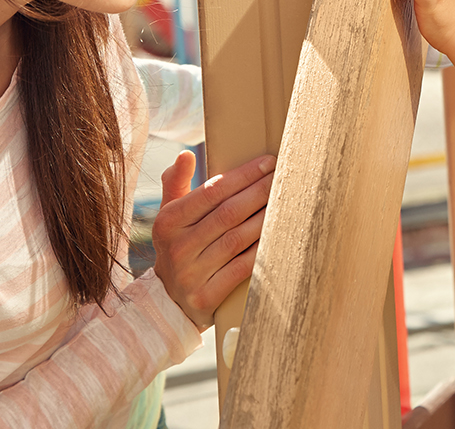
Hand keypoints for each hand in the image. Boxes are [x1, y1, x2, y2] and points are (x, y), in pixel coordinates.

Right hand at [151, 150, 273, 329]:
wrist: (168, 300)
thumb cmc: (179, 246)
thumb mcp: (169, 216)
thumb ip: (176, 183)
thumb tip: (185, 154)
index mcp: (168, 222)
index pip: (210, 192)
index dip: (242, 176)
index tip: (268, 162)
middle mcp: (177, 247)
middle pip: (228, 214)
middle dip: (260, 192)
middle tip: (284, 177)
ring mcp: (191, 274)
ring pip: (237, 239)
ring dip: (265, 218)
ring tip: (287, 202)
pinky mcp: (206, 297)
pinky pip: (242, 268)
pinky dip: (262, 251)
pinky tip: (279, 236)